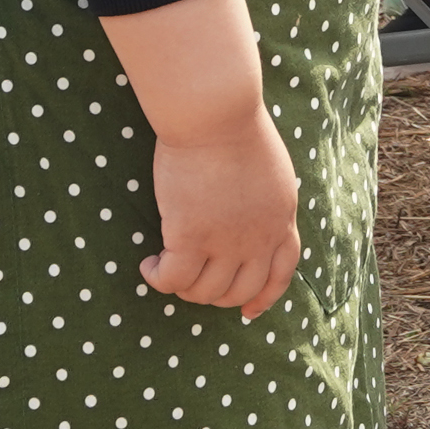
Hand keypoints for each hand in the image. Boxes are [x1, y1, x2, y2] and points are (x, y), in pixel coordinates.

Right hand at [144, 109, 304, 318]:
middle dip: (214, 296)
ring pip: (204, 292)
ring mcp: (227, 242)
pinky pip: (172, 280)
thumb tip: (249, 219)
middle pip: (239, 291)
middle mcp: (259, 238)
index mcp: (281, 219)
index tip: (248, 312)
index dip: (264, 297)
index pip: (281, 273)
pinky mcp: (191, 238)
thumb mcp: (272, 172)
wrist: (217, 116)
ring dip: (182, 288)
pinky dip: (157, 278)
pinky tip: (148, 265)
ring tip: (166, 269)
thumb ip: (264, 203)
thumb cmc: (237, 130)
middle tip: (191, 283)